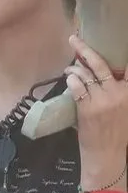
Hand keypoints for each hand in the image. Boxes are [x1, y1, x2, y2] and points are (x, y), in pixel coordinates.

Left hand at [64, 35, 127, 169]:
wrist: (107, 153)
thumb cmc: (118, 132)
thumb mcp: (125, 108)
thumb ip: (119, 90)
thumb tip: (104, 74)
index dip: (120, 53)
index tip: (112, 39)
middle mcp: (118, 92)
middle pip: (100, 64)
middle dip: (85, 49)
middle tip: (73, 39)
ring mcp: (102, 100)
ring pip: (85, 74)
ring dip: (74, 68)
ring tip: (70, 68)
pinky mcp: (87, 107)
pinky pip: (77, 87)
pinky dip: (72, 80)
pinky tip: (69, 78)